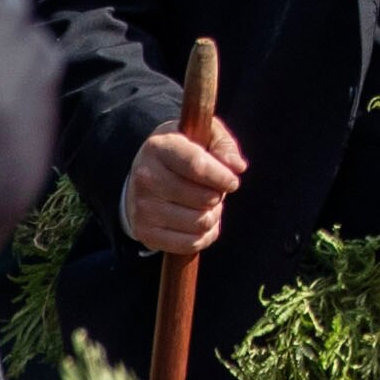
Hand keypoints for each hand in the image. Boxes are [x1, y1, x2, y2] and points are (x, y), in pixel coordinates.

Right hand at [123, 118, 249, 251]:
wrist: (144, 175)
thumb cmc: (183, 153)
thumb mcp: (203, 136)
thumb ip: (224, 146)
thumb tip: (237, 167)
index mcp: (160, 147)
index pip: (197, 166)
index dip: (222, 177)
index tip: (233, 181)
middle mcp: (146, 177)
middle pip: (203, 198)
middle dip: (219, 195)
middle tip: (215, 190)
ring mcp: (143, 207)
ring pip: (200, 222)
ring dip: (213, 215)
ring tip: (207, 205)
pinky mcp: (144, 232)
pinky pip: (190, 243)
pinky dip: (205, 235)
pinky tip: (201, 222)